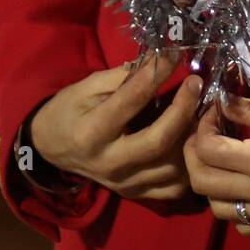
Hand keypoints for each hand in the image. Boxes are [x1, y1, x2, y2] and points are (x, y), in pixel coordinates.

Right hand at [30, 51, 201, 202]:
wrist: (51, 148)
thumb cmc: (69, 110)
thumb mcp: (88, 86)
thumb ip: (124, 76)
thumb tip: (160, 58)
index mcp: (92, 132)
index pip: (132, 100)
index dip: (157, 74)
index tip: (175, 55)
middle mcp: (109, 163)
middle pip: (159, 141)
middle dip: (183, 108)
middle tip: (196, 83)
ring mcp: (124, 183)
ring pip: (172, 167)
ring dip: (191, 137)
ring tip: (198, 110)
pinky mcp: (135, 193)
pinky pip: (173, 187)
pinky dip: (189, 164)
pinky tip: (191, 140)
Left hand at [183, 94, 249, 234]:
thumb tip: (223, 102)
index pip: (208, 150)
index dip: (202, 128)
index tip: (213, 113)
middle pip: (201, 181)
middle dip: (194, 154)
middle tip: (205, 134)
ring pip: (215, 207)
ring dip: (209, 182)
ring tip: (220, 160)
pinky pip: (239, 224)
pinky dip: (230, 206)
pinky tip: (240, 186)